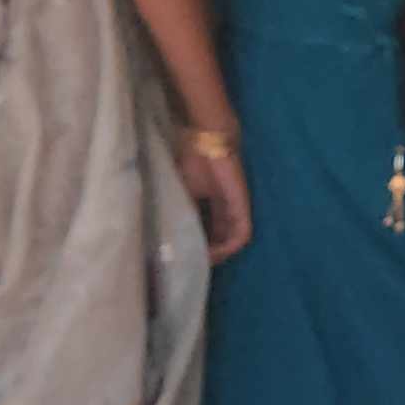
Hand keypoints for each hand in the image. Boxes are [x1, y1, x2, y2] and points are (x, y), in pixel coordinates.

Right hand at [179, 134, 253, 261]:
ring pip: (231, 241)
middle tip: (190, 264)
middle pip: (219, 239)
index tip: (180, 255)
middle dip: (206, 253)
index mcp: (209, 203)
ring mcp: (235, 209)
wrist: (206, 140)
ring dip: (218, 255)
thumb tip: (162, 238)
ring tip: (200, 262)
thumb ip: (178, 213)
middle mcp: (225, 209)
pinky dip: (229, 248)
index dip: (195, 244)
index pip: (205, 230)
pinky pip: (241, 235)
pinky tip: (213, 254)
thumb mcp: (178, 192)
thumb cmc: (190, 160)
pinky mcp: (242, 208)